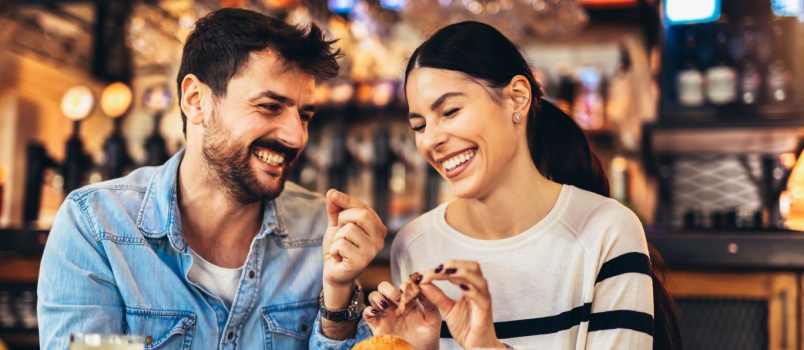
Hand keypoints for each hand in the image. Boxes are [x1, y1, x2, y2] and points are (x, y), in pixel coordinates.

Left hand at [322, 189, 385, 307]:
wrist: (333, 272)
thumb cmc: (339, 247)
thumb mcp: (336, 225)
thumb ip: (336, 209)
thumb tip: (332, 192)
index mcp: (378, 227)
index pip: (363, 207)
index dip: (346, 200)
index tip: (332, 195)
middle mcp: (380, 238)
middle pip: (361, 215)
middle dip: (343, 220)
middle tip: (340, 233)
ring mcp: (373, 251)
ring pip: (349, 230)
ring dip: (337, 238)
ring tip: (340, 248)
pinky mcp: (362, 261)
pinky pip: (342, 244)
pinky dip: (334, 249)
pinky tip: (339, 257)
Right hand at [363, 279, 440, 349]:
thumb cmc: (428, 338)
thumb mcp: (433, 319)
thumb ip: (430, 303)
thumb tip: (423, 285)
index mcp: (409, 301)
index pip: (401, 285)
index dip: (403, 285)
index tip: (409, 292)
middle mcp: (395, 306)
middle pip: (384, 287)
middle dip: (389, 289)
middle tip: (397, 299)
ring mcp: (385, 315)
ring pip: (373, 296)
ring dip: (377, 297)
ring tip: (385, 306)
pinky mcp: (377, 326)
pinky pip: (366, 313)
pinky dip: (368, 310)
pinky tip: (376, 313)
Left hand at [418, 260, 506, 348]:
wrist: (477, 347)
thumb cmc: (467, 328)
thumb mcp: (447, 310)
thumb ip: (437, 296)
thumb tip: (423, 282)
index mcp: (470, 287)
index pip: (460, 269)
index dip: (443, 268)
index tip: (427, 272)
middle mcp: (478, 290)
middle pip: (472, 267)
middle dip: (455, 264)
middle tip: (437, 268)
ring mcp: (483, 299)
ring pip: (477, 278)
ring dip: (461, 272)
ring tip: (445, 272)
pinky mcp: (485, 310)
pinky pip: (480, 296)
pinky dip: (470, 289)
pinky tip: (460, 286)